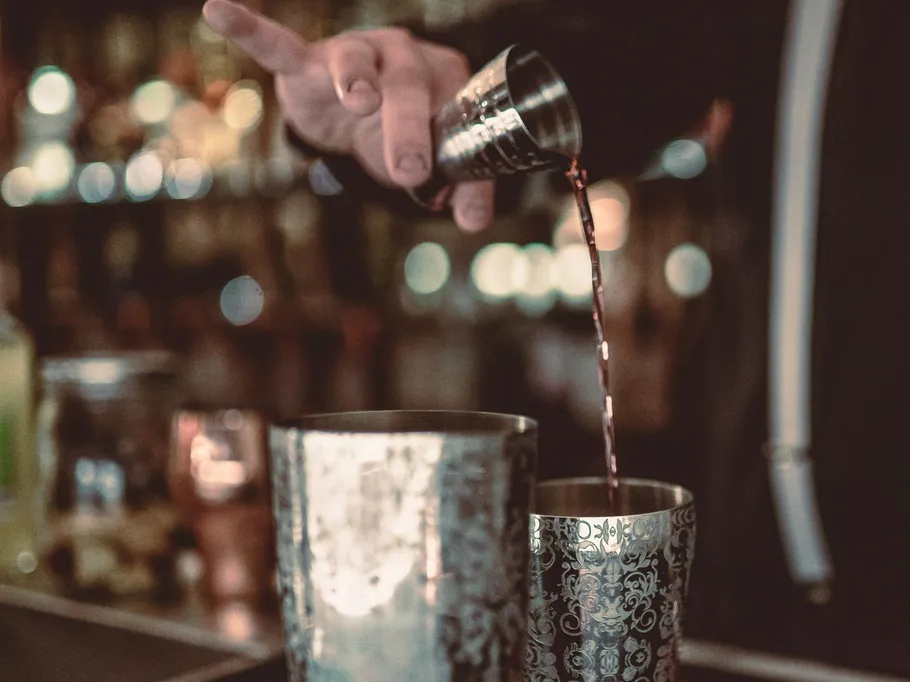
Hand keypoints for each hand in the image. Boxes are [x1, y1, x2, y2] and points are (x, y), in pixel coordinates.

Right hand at [202, 0, 494, 231]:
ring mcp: (356, 54)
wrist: (360, 104)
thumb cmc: (403, 127)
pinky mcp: (308, 61)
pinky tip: (218, 12)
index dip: (453, 147)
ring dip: (358, 81)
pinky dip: (251, 30)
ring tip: (359, 103)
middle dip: (408, 129)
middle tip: (409, 172)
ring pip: (356, 63)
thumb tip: (474, 223)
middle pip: (409, 87)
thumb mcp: (435, 160)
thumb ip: (462, 186)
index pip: (455, 111)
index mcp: (443, 78)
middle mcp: (404, 56)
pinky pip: (279, 43)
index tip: (446, 190)